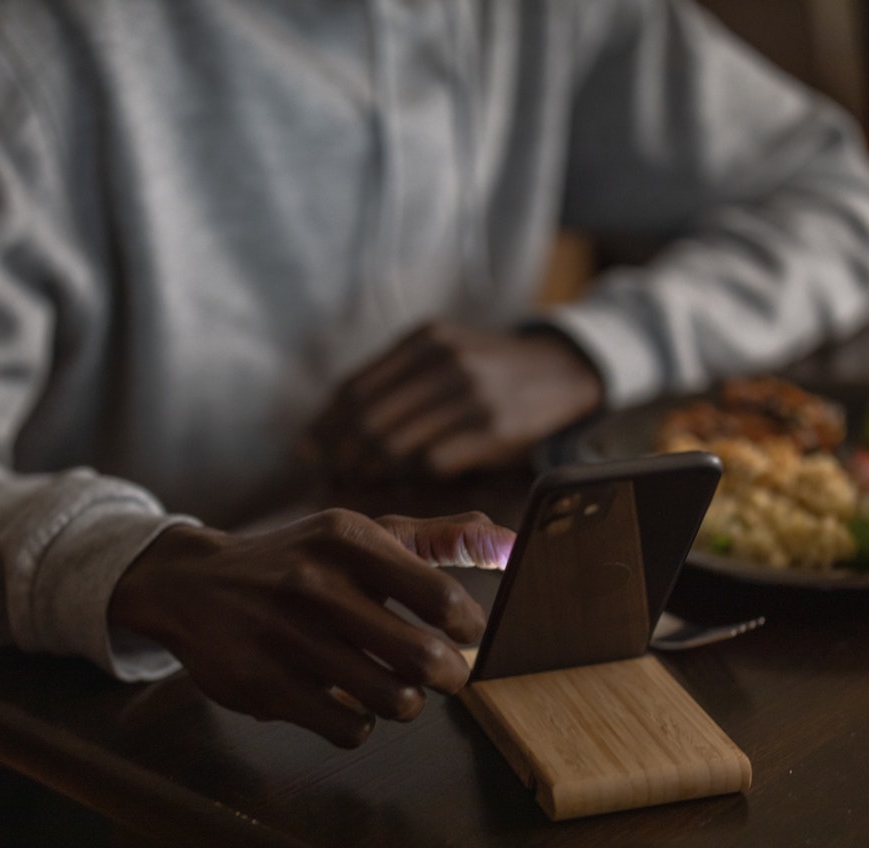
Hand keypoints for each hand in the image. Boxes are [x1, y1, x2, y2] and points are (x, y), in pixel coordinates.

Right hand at [108, 509, 515, 746]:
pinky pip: (348, 728)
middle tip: (444, 674)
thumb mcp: (360, 536)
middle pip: (423, 658)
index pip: (440, 595)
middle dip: (447, 675)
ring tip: (395, 689)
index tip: (467, 634)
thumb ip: (438, 539)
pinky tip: (348, 702)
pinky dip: (361, 724)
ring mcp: (285, 636)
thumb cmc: (299, 561)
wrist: (193, 586)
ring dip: (405, 702)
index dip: (468, 627)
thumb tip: (513, 543)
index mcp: (347, 538)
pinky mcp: (263, 684)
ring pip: (391, 700)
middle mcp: (314, 583)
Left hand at [307, 321, 604, 481]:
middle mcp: (444, 361)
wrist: (561, 372)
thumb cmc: (487, 371)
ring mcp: (469, 395)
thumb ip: (390, 382)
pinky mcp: (492, 429)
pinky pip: (430, 464)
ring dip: (367, 473)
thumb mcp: (442, 352)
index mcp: (423, 340)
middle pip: (366, 419)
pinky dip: (408, 480)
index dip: (324, 427)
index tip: (307, 453)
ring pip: (392, 445)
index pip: (352, 388)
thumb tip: (319, 434)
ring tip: (356, 486)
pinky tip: (401, 486)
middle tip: (328, 478)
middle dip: (339, 456)